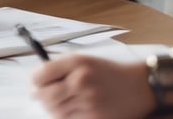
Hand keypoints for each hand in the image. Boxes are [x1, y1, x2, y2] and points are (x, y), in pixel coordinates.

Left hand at [32, 55, 154, 118]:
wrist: (137, 87)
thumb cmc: (108, 73)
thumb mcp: (84, 61)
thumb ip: (60, 68)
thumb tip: (35, 83)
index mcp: (77, 63)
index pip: (42, 75)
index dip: (36, 80)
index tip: (36, 83)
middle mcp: (81, 81)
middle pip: (45, 96)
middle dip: (40, 97)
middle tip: (41, 96)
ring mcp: (88, 102)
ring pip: (55, 111)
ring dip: (53, 108)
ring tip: (63, 101)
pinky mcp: (94, 118)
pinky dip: (65, 117)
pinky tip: (73, 110)